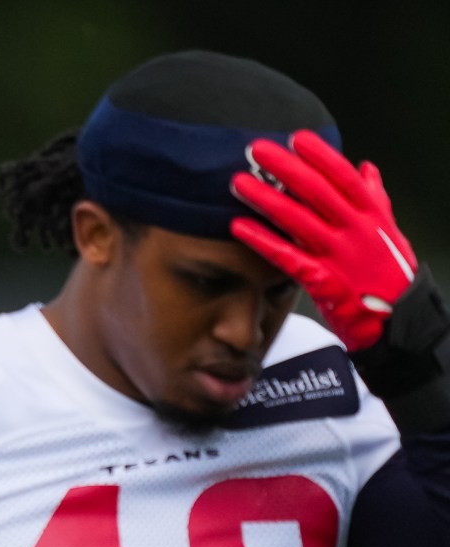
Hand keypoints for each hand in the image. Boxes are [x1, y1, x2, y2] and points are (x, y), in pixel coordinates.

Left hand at [232, 131, 419, 351]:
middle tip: (257, 149)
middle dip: (285, 168)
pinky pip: (286, 256)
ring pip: (297, 219)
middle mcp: (355, 230)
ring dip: (265, 199)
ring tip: (237, 183)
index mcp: (371, 215)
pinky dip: (262, 240)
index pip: (344, 177)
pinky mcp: (320, 280)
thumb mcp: (387, 231)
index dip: (320, 156)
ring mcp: (337, 255)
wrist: (396, 319)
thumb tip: (366, 167)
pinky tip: (238, 226)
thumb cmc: (389, 273)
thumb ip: (374, 197)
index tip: (297, 138)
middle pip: (316, 191)